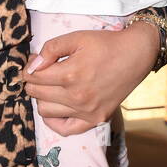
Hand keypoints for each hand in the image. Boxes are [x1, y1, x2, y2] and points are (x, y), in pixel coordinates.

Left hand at [23, 20, 158, 135]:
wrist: (136, 55)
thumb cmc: (106, 44)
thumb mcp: (77, 37)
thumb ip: (51, 48)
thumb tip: (32, 65)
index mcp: (71, 74)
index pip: (34, 77)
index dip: (30, 67)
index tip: (35, 62)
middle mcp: (77, 96)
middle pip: (37, 94)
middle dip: (34, 81)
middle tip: (42, 71)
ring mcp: (86, 111)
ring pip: (45, 111)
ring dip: (43, 98)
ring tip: (51, 86)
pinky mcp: (95, 119)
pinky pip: (65, 129)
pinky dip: (54, 121)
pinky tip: (56, 108)